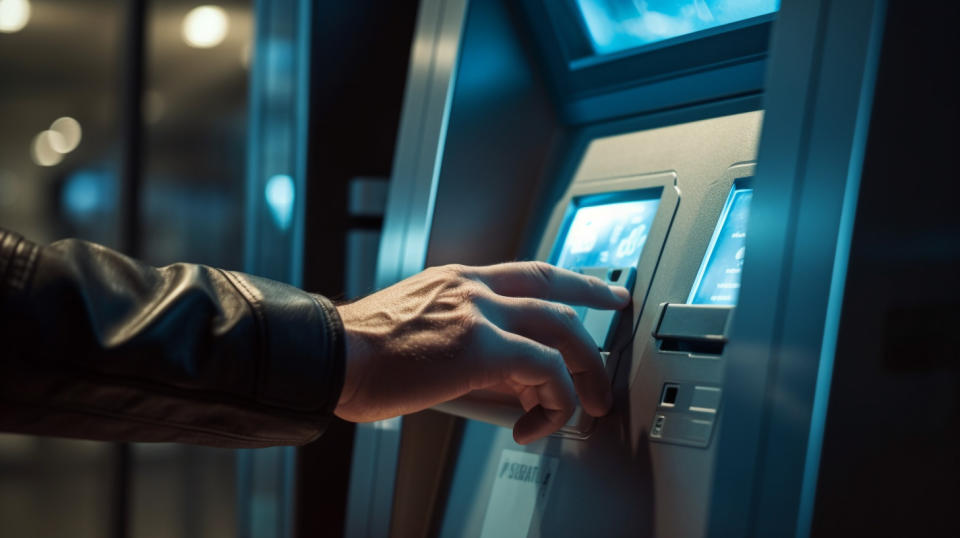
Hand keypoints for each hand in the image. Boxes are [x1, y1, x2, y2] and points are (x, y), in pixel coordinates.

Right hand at [334, 261, 629, 443]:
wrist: (327, 355)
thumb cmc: (360, 352)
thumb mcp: (419, 330)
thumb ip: (466, 343)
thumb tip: (506, 380)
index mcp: (458, 280)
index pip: (530, 272)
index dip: (573, 279)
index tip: (597, 289)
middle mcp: (474, 288)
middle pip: (557, 293)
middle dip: (596, 318)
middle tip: (612, 347)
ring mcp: (479, 313)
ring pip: (561, 330)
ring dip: (584, 371)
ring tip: (586, 405)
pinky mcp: (480, 347)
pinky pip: (544, 371)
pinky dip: (551, 401)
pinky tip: (534, 425)